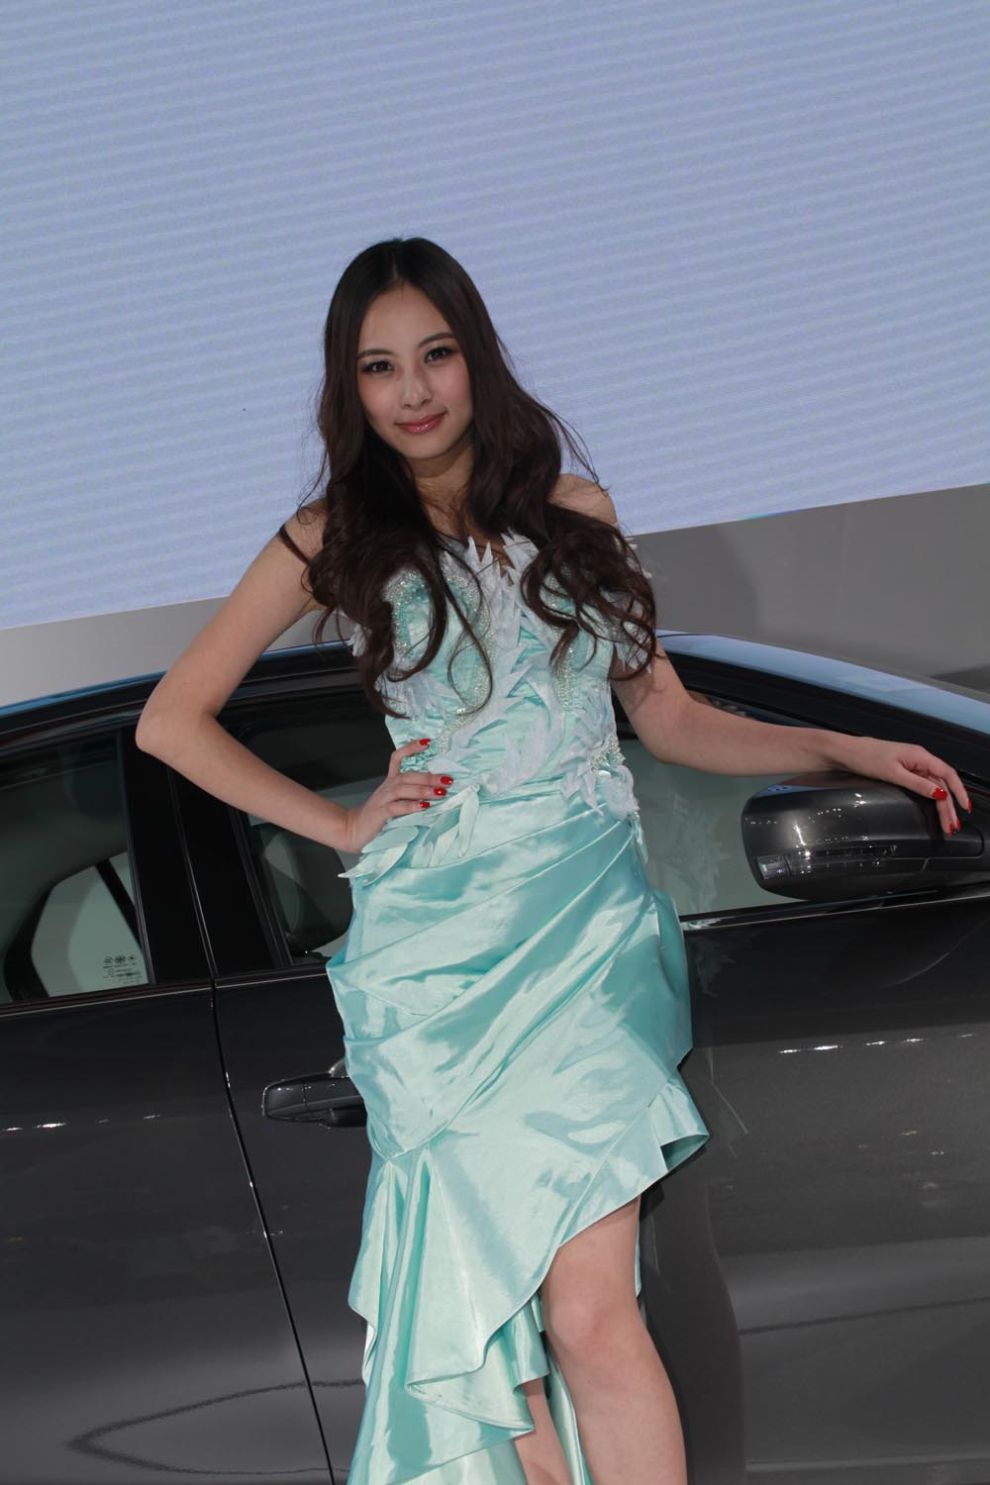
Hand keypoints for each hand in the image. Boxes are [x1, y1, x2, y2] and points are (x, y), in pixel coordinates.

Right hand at [341, 737, 451, 853]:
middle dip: (429, 777)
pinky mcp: (379, 813)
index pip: (397, 758)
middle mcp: (386, 788)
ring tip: (440, 793)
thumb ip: (410, 797)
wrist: (352, 831)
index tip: (428, 742)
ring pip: (403, 789)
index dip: (410, 748)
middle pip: (407, 775)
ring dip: (423, 790)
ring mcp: (382, 800)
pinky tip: (423, 806)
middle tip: (448, 780)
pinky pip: (396, 807)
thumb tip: (437, 794)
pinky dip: (410, 806)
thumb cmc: (377, 818)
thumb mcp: (395, 803)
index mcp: (390, 783)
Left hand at [834, 734, 970, 836]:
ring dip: (942, 806)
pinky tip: (936, 809)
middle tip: (952, 826)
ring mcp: (912, 766)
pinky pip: (924, 786)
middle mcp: (919, 759)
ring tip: (947, 824)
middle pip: (942, 784)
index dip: (959, 791)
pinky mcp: (904, 771)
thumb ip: (917, 784)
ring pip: (934, 787)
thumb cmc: (865, 757)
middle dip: (949, 806)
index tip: (964, 807)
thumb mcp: (893, 773)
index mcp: (920, 755)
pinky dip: (931, 799)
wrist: (845, 753)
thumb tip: (939, 794)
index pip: (947, 773)